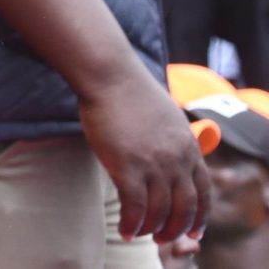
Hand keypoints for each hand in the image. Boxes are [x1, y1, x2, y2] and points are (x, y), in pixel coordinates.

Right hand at [82, 70, 208, 241]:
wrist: (111, 76)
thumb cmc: (132, 92)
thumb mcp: (169, 117)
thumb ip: (176, 140)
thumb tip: (175, 153)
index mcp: (189, 148)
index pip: (203, 192)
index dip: (201, 215)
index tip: (195, 230)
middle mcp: (177, 160)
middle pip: (185, 207)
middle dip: (177, 228)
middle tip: (164, 239)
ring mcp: (154, 164)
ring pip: (160, 211)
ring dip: (152, 229)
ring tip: (142, 235)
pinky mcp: (127, 166)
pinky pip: (135, 206)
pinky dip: (132, 223)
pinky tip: (125, 230)